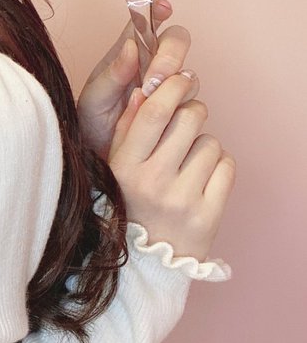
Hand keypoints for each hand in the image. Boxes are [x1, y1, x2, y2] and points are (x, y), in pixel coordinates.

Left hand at [76, 0, 195, 159]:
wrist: (100, 157)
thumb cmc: (91, 124)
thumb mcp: (94, 99)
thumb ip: (112, 73)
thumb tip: (132, 46)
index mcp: (128, 54)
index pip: (146, 23)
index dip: (158, 11)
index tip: (164, 7)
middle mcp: (152, 66)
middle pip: (176, 42)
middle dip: (171, 55)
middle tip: (156, 77)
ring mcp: (168, 88)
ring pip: (189, 73)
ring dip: (177, 83)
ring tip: (153, 102)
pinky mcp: (179, 110)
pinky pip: (193, 102)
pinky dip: (183, 106)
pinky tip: (166, 117)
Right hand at [108, 73, 235, 262]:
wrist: (145, 263)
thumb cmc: (129, 204)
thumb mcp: (114, 167)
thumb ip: (127, 129)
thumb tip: (143, 91)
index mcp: (124, 168)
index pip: (153, 114)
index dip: (170, 88)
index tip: (179, 79)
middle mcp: (153, 183)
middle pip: (189, 119)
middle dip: (191, 113)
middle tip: (185, 123)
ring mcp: (183, 200)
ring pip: (211, 143)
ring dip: (202, 146)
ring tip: (187, 164)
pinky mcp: (209, 215)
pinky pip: (227, 166)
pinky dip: (218, 167)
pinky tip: (201, 179)